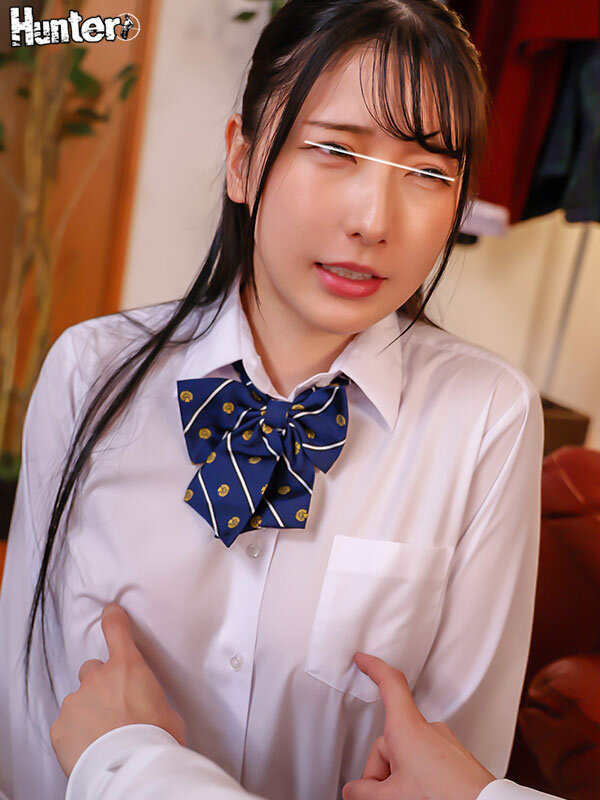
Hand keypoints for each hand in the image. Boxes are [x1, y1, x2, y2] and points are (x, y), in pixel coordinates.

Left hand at [50, 603, 185, 777]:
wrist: (129, 768)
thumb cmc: (155, 740)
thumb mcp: (167, 711)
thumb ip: (152, 698)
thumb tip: (151, 708)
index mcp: (128, 667)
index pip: (117, 629)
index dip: (113, 618)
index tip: (110, 612)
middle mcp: (98, 678)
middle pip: (93, 671)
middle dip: (101, 685)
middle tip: (114, 708)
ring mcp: (76, 700)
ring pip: (79, 701)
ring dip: (88, 713)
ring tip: (103, 736)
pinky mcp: (60, 725)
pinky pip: (66, 725)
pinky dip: (74, 734)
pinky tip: (89, 747)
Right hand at [342, 653, 494, 799]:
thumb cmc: (443, 796)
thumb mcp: (391, 796)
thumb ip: (364, 792)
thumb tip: (355, 791)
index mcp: (407, 728)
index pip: (389, 683)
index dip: (373, 667)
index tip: (361, 659)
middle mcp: (427, 730)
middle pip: (390, 739)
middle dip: (381, 769)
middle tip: (383, 796)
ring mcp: (444, 744)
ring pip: (408, 754)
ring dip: (399, 777)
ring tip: (408, 798)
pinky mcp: (456, 760)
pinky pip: (426, 762)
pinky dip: (418, 778)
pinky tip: (423, 795)